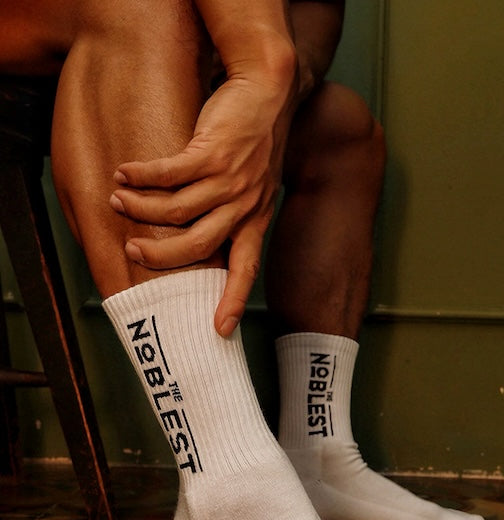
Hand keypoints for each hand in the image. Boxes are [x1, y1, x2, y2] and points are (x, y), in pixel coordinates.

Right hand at [110, 76, 295, 335]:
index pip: (245, 269)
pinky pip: (170, 173)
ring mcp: (230, 179)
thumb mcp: (254, 185)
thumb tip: (196, 237)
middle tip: (133, 249)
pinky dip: (142, 176)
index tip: (220, 329)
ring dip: (141, 207)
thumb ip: (232, 212)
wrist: (269, 90)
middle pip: (198, 246)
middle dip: (161, 255)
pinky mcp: (213, 150)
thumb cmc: (254, 141)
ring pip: (177, 210)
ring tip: (118, 201)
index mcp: (254, 219)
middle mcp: (244, 205)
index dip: (232, 300)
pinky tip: (124, 172)